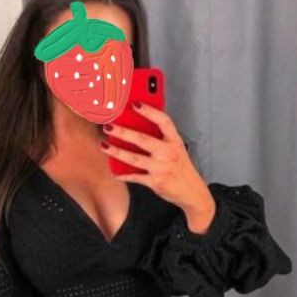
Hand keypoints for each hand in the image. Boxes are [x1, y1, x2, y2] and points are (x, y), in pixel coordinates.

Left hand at [100, 101, 215, 224]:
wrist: (192, 192)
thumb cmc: (181, 168)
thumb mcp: (177, 149)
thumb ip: (161, 138)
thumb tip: (137, 126)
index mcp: (175, 141)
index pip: (163, 121)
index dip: (149, 111)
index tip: (135, 103)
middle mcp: (169, 153)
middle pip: (143, 139)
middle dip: (123, 132)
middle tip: (109, 126)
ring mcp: (162, 168)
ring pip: (135, 158)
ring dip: (117, 152)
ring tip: (104, 145)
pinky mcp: (156, 182)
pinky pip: (135, 177)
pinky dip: (124, 175)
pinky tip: (114, 172)